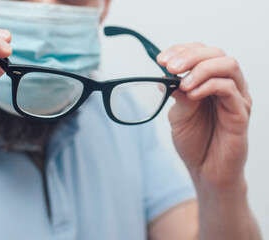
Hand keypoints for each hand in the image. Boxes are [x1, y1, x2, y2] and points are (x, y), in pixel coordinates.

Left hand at [157, 43, 251, 188]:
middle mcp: (227, 85)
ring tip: (182, 83)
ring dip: (201, 68)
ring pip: (228, 65)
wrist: (205, 171)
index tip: (161, 59)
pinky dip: (209, 86)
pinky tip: (192, 94)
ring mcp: (236, 98)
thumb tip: (167, 75)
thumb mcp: (178, 115)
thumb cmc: (195, 142)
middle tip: (170, 67)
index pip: (201, 53)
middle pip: (216, 53)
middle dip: (190, 55)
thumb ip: (176, 94)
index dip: (181, 50)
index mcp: (211, 82)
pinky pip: (230, 89)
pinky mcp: (240, 113)